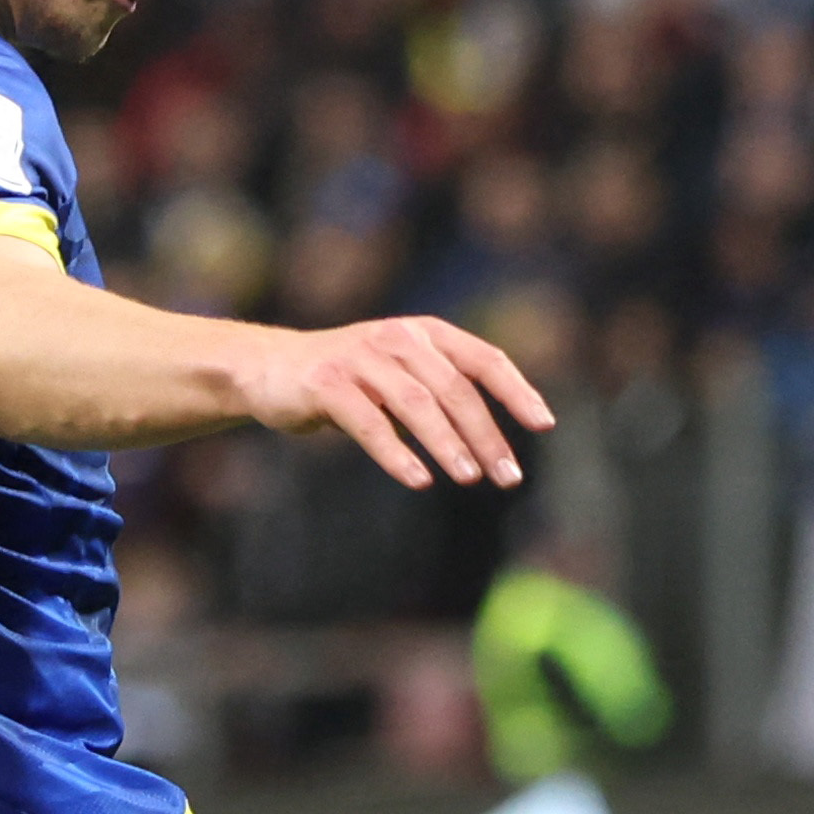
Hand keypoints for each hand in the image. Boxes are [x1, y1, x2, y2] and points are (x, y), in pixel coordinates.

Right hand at [241, 317, 554, 487]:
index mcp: (424, 333)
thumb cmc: (349, 381)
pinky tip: (419, 480)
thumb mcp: (400, 375)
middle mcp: (397, 338)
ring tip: (470, 478)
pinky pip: (369, 422)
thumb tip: (493, 442)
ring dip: (448, 444)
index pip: (484, 359)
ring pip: (416, 404)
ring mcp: (361, 357)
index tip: (543, 425)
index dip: (517, 391)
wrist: (269, 369)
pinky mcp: (327, 383)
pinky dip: (397, 453)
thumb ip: (441, 391)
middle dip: (486, 435)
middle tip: (508, 477)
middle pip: (455, 389)